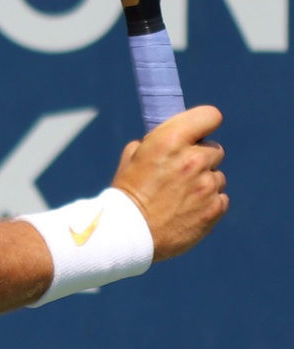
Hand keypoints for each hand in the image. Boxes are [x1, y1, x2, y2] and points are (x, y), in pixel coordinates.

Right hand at [110, 106, 227, 261]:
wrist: (130, 232)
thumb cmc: (128, 190)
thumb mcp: (133, 155)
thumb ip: (158, 142)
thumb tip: (174, 138)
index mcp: (170, 139)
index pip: (210, 116)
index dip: (204, 123)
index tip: (199, 131)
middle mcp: (193, 159)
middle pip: (214, 148)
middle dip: (200, 156)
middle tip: (181, 170)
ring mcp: (207, 185)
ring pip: (217, 175)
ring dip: (204, 181)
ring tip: (180, 195)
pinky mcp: (215, 208)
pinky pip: (221, 197)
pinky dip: (208, 201)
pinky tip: (187, 208)